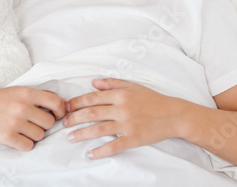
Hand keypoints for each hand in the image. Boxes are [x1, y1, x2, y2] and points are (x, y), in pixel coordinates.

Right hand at [0, 86, 65, 150]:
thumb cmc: (1, 99)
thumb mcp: (21, 90)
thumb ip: (41, 95)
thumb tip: (63, 103)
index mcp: (27, 93)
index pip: (56, 103)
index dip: (60, 111)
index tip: (56, 115)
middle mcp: (22, 107)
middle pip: (49, 123)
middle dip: (44, 124)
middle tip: (34, 122)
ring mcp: (14, 122)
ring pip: (40, 136)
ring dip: (34, 135)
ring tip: (24, 128)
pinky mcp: (7, 136)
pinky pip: (28, 146)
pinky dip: (25, 143)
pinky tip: (18, 136)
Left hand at [63, 78, 180, 158]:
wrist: (173, 114)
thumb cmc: (153, 99)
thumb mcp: (133, 86)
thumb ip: (112, 83)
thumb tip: (94, 82)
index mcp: (121, 94)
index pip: (93, 97)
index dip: (77, 102)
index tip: (67, 107)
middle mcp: (122, 108)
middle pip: (92, 113)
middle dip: (75, 118)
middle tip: (63, 123)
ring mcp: (127, 124)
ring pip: (99, 129)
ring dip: (82, 133)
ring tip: (70, 137)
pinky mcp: (134, 138)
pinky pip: (114, 146)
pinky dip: (101, 151)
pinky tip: (90, 154)